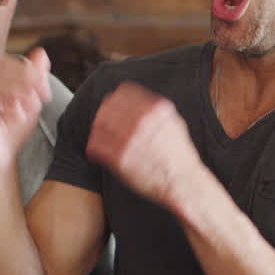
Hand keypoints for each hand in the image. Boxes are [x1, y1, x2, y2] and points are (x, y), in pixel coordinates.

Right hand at [0, 47, 51, 173]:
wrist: (1, 156)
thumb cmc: (13, 127)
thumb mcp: (31, 101)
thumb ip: (36, 77)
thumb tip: (41, 52)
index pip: (6, 63)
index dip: (28, 72)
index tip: (44, 89)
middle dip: (22, 81)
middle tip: (37, 96)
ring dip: (13, 93)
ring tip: (27, 107)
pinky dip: (2, 108)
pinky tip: (16, 115)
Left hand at [84, 82, 202, 209]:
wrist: (182, 182)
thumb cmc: (180, 157)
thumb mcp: (175, 124)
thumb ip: (157, 111)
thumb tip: (142, 103)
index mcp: (155, 110)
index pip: (124, 92)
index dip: (115, 98)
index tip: (111, 103)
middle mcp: (141, 122)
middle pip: (109, 106)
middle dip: (104, 113)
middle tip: (102, 120)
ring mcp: (129, 139)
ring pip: (100, 124)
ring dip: (97, 129)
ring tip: (97, 135)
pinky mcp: (120, 158)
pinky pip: (96, 146)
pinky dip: (93, 148)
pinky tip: (95, 151)